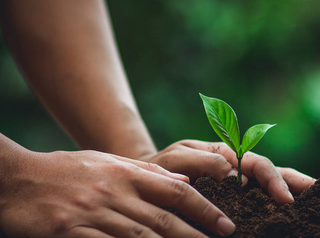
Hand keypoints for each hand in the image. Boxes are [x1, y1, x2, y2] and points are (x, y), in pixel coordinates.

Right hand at [0, 150, 234, 237]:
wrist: (19, 178)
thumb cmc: (68, 170)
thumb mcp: (109, 163)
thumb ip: (147, 173)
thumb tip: (184, 182)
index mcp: (126, 173)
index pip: (175, 191)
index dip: (204, 207)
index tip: (225, 223)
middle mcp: (114, 192)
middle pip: (163, 218)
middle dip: (197, 233)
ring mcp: (92, 214)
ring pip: (140, 237)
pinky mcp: (70, 233)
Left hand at [143, 140, 317, 204]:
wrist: (146, 184)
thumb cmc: (160, 168)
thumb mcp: (177, 158)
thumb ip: (202, 160)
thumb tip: (232, 174)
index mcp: (227, 155)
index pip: (258, 164)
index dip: (273, 180)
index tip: (285, 200)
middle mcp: (237, 171)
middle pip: (275, 175)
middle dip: (301, 185)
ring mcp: (238, 188)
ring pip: (273, 188)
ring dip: (299, 195)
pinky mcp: (234, 203)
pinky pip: (260, 204)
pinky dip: (281, 207)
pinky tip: (298, 215)